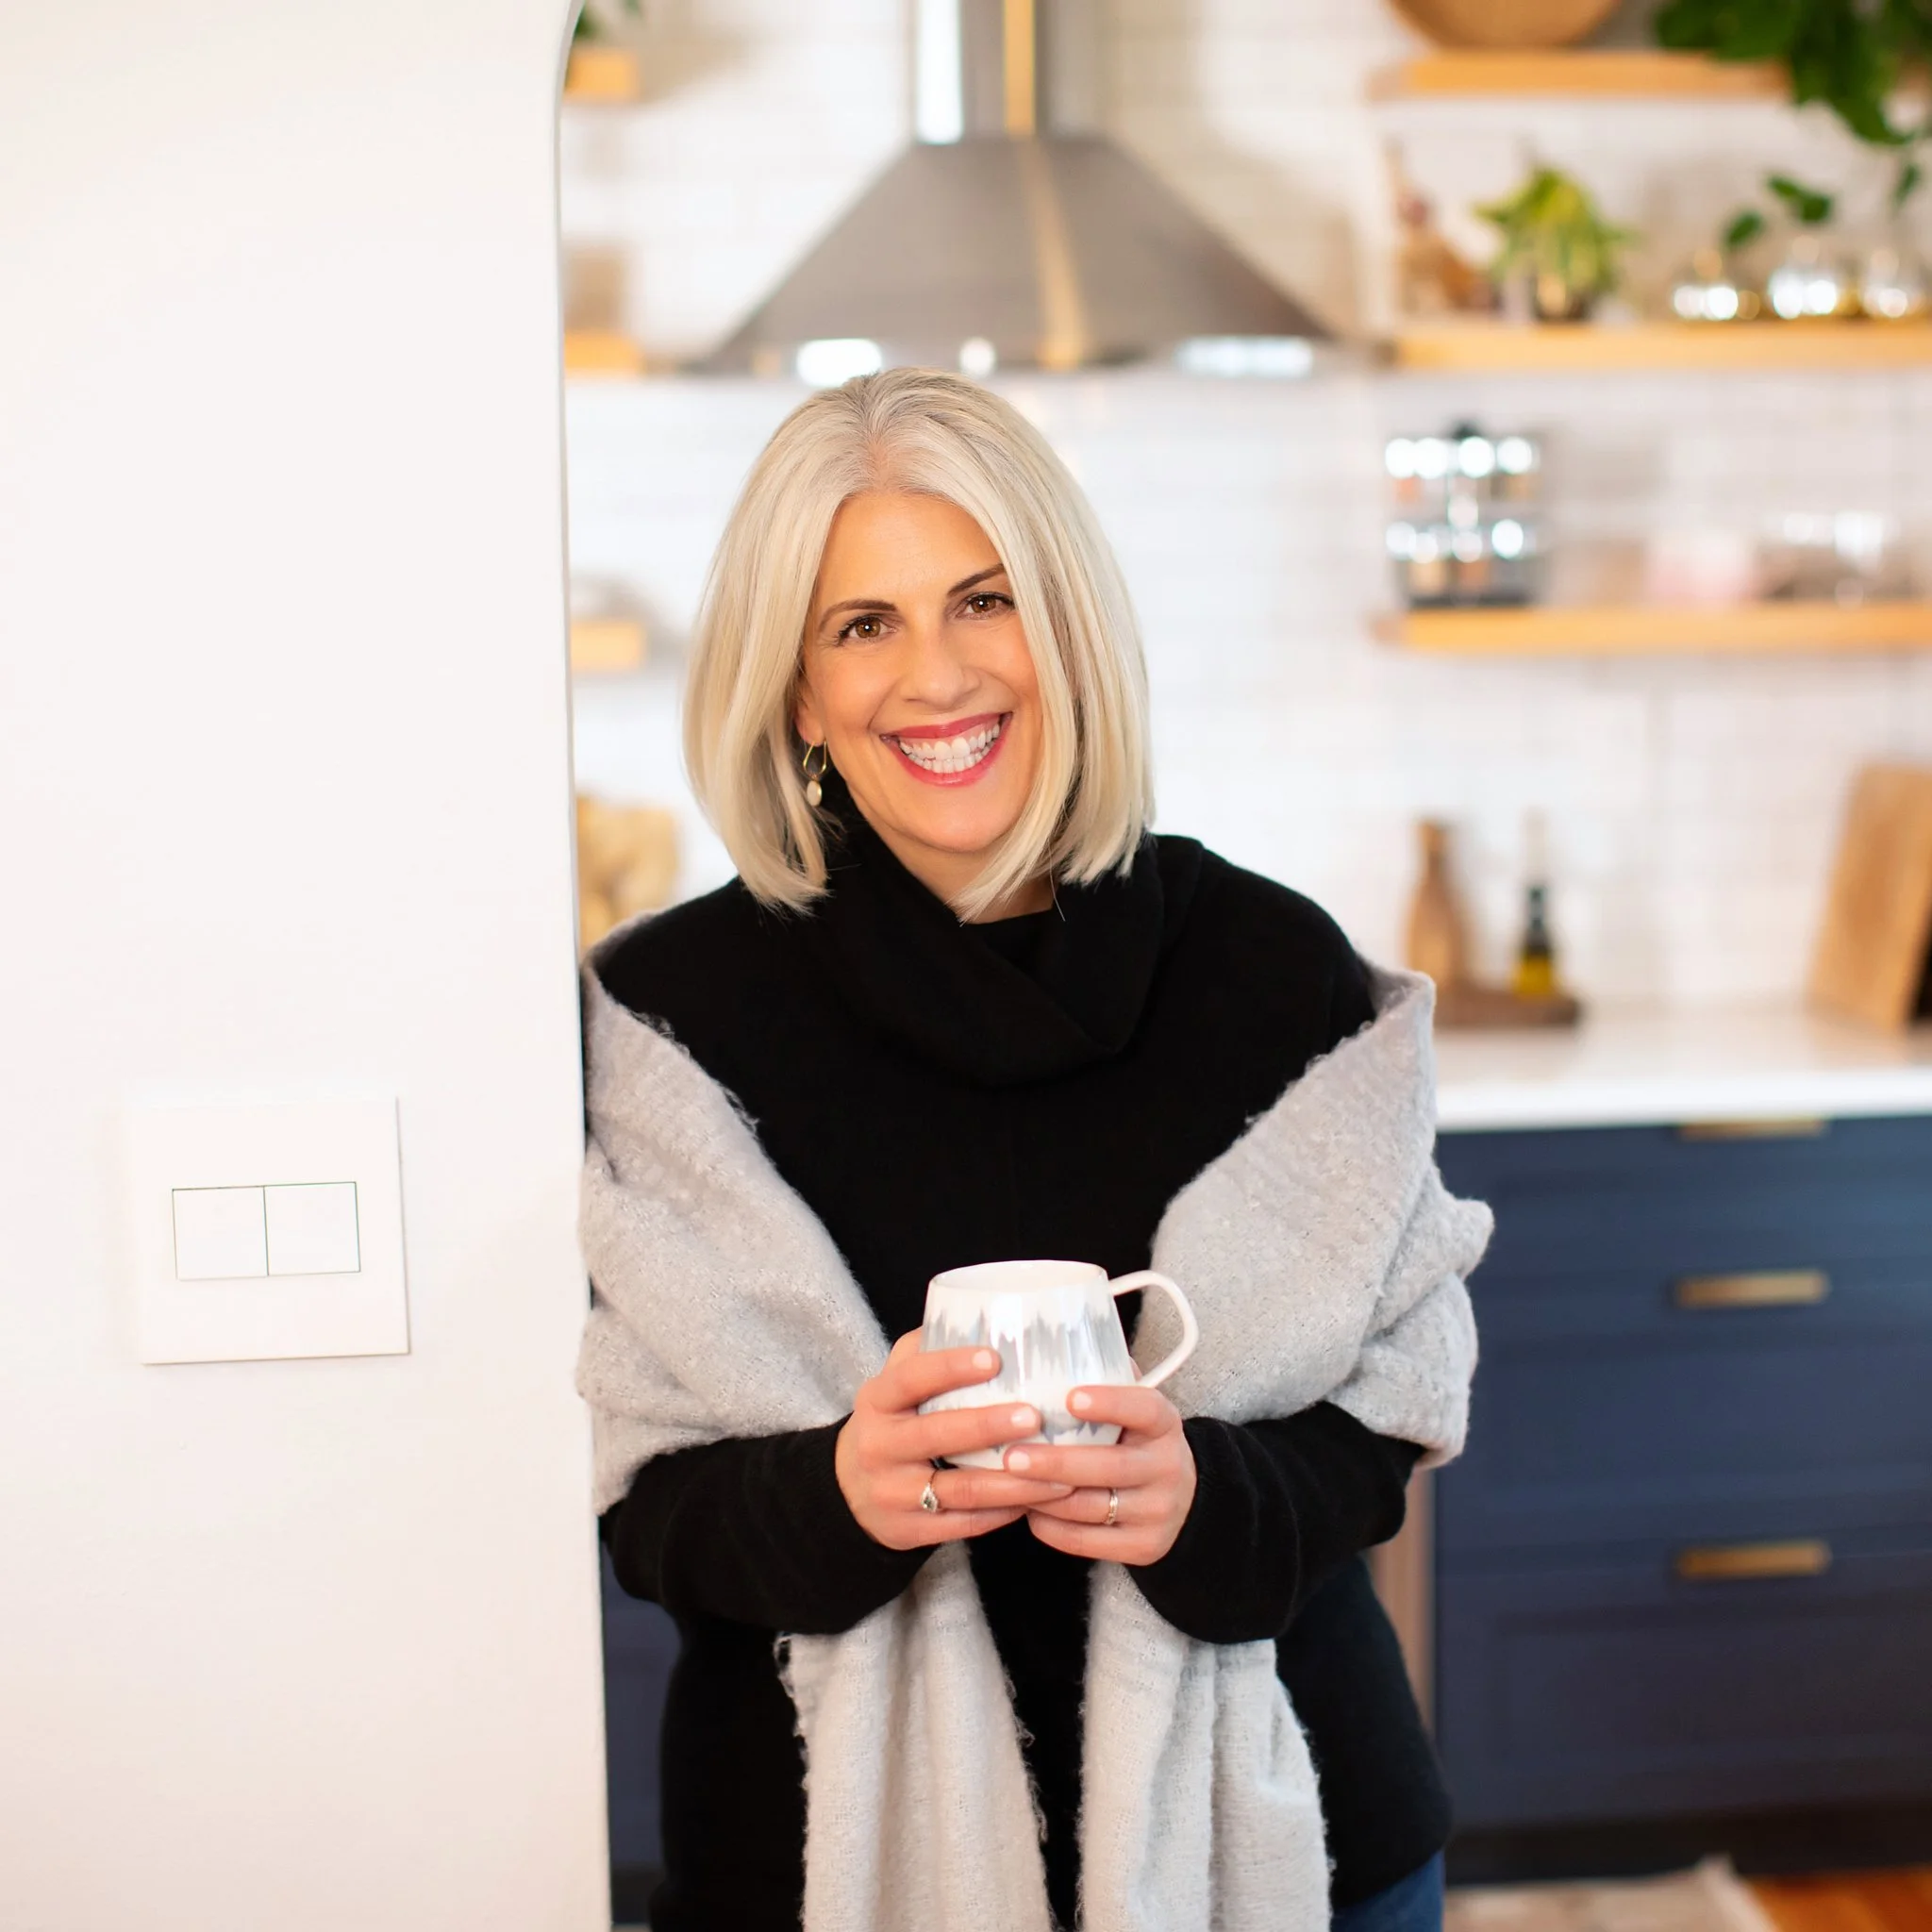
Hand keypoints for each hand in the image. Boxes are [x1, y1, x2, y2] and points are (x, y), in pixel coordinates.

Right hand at [836, 1332, 1074, 1550]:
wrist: (850, 1489)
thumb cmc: (893, 1421)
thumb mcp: (896, 1382)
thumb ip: (929, 1348)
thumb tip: (987, 1313)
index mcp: (877, 1400)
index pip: (911, 1378)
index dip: (950, 1367)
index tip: (995, 1358)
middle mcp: (878, 1446)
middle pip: (937, 1435)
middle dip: (989, 1426)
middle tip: (1036, 1415)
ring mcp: (891, 1493)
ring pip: (960, 1489)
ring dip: (1013, 1482)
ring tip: (1060, 1471)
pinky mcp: (907, 1531)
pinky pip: (963, 1524)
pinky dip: (1003, 1513)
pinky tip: (1038, 1500)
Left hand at [1004, 1384, 1196, 1565]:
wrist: (1182, 1500)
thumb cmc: (1138, 1441)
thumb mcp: (1136, 1408)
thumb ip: (1108, 1378)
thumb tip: (1055, 1343)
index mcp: (1164, 1424)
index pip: (1144, 1409)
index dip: (1109, 1403)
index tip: (1069, 1397)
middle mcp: (1166, 1468)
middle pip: (1110, 1467)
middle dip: (1056, 1462)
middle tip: (1012, 1455)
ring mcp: (1157, 1511)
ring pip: (1092, 1507)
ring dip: (1044, 1497)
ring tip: (1007, 1482)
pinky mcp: (1144, 1547)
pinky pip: (1088, 1541)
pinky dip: (1052, 1526)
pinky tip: (1028, 1509)